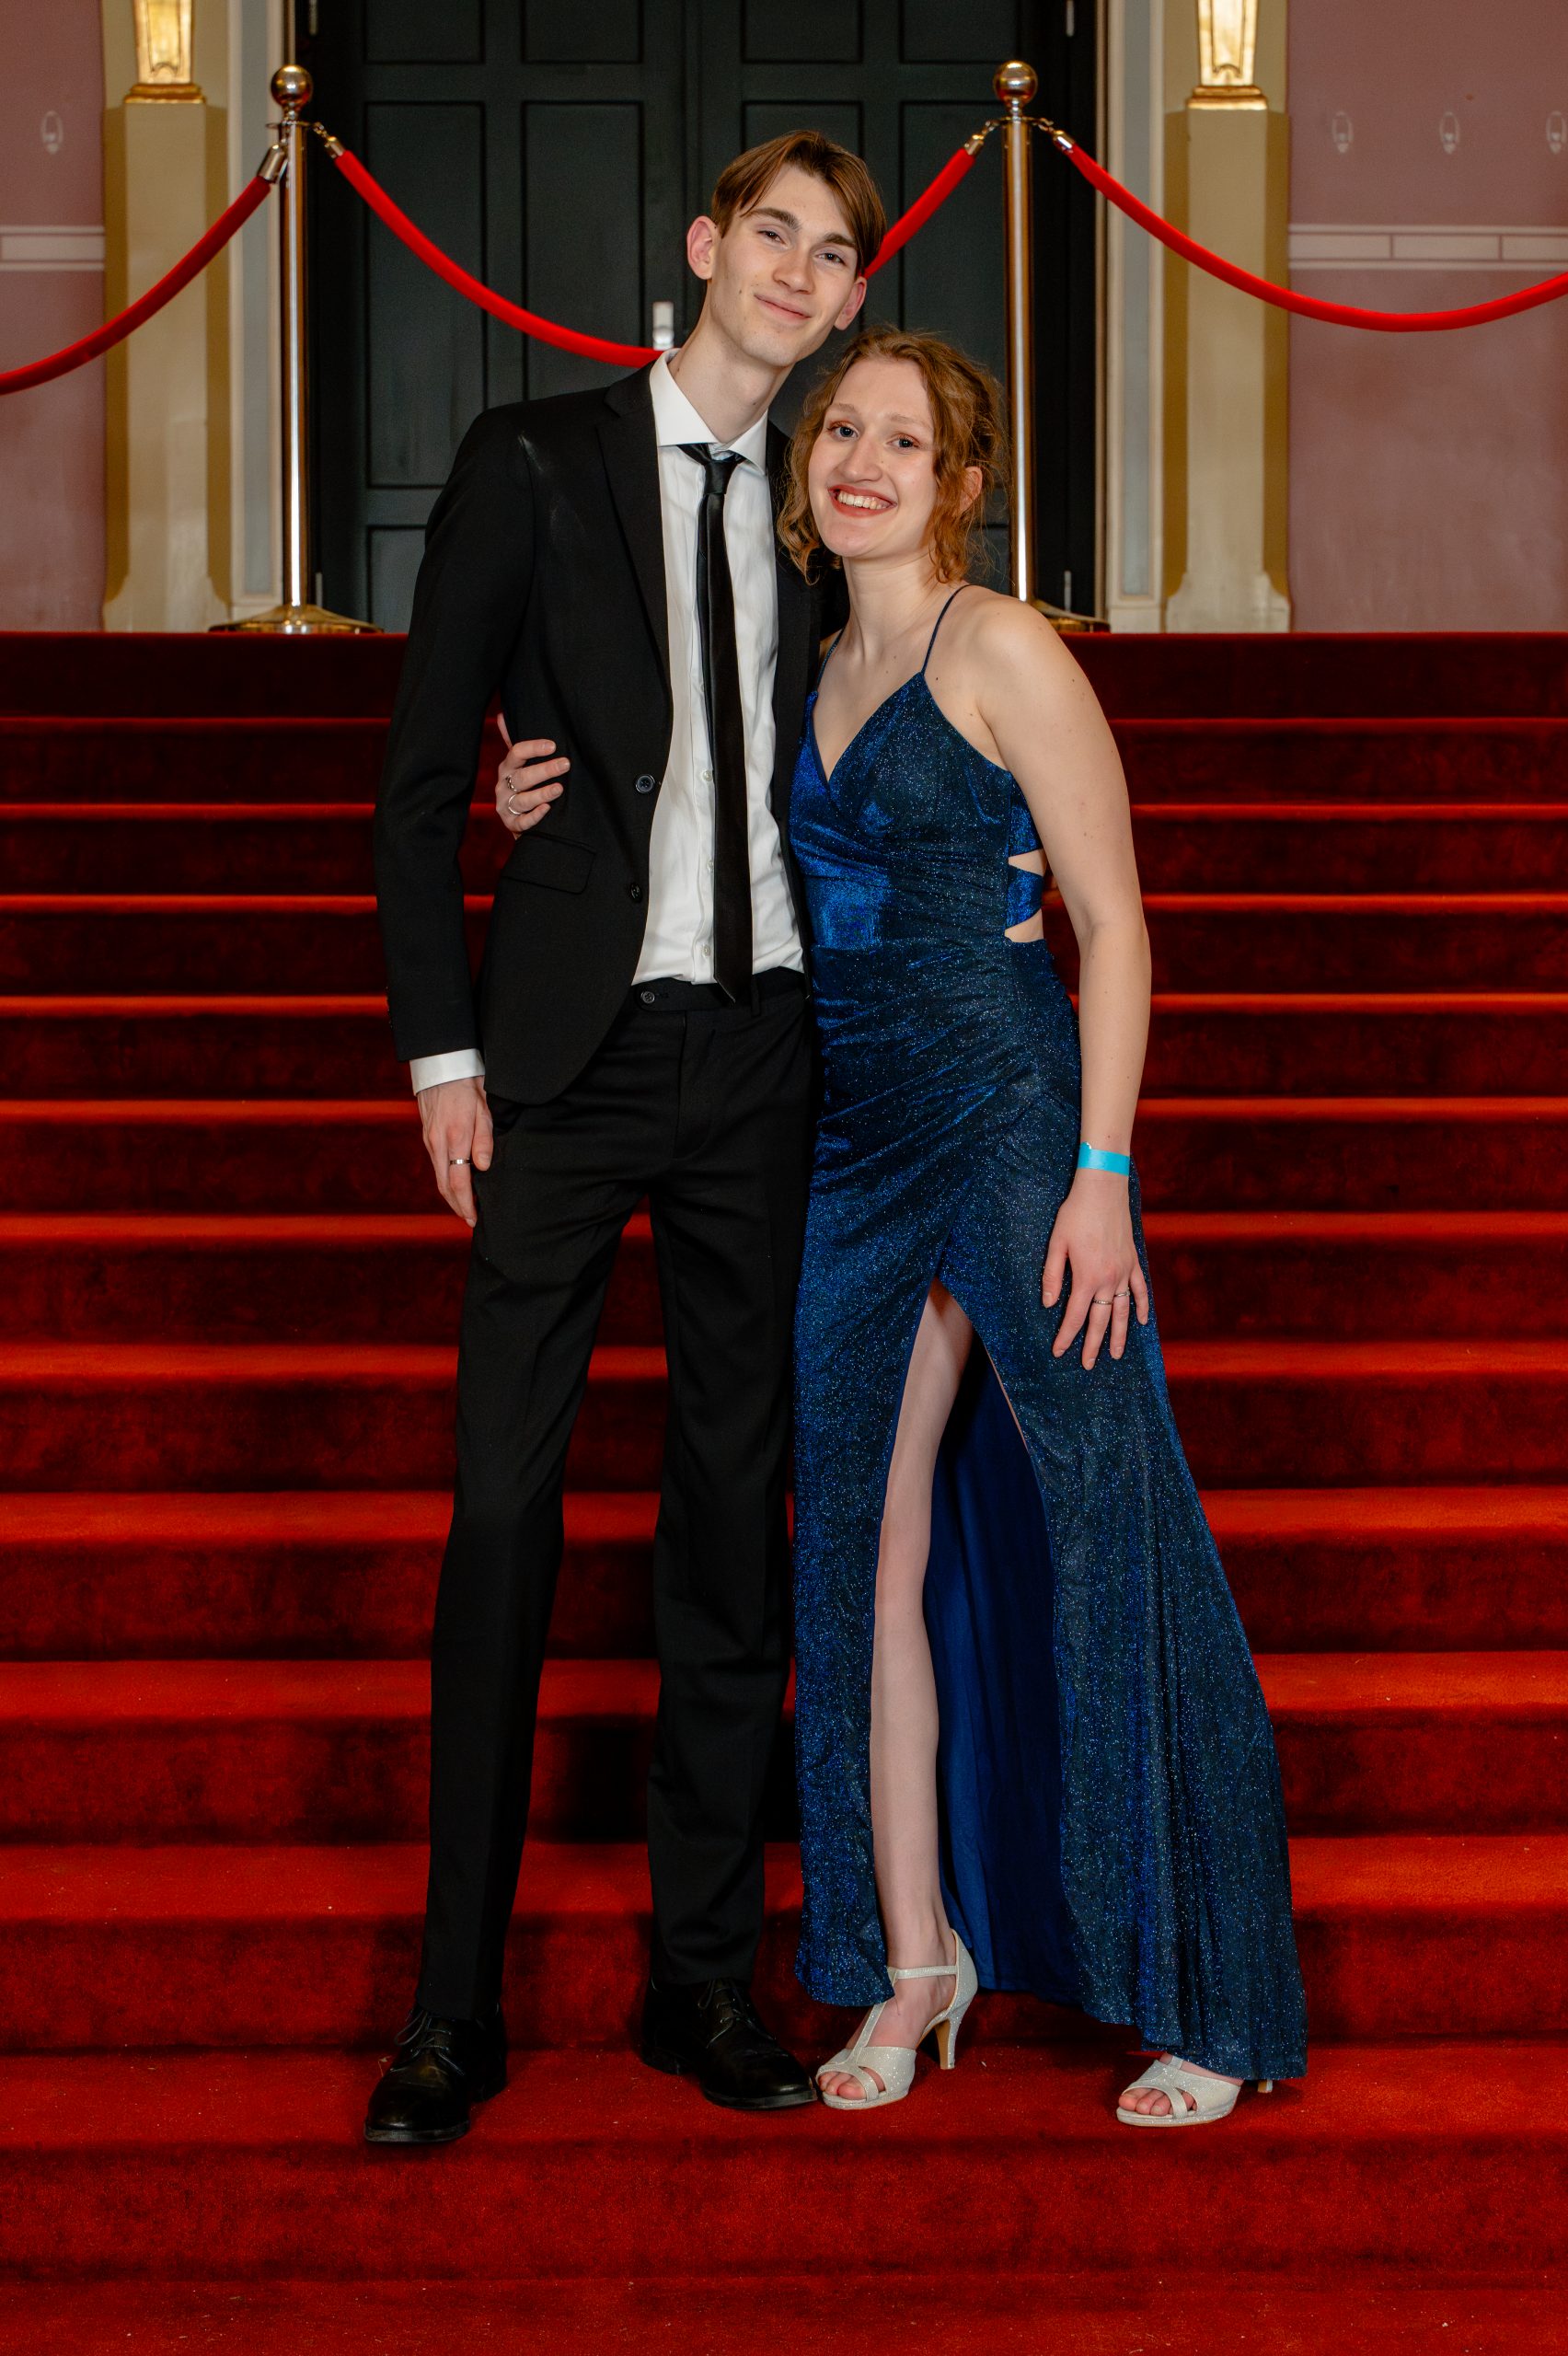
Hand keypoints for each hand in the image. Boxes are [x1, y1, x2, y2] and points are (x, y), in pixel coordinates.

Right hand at [417, 1076, 493, 1226]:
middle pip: (444, 1185)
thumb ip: (484, 1138)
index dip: (466, 1203)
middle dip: (458, 1206)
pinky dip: (446, 1180)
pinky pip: (436, 1165)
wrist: (442, 1063)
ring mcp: (430, 1139)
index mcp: (456, 1136)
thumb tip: (483, 1167)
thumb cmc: (469, 1083)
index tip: (474, 1218)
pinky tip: (457, 1185)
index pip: (458, 1180)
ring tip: (465, 1209)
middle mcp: (438, 1142)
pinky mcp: (427, 1136)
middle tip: (471, 1221)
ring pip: (438, 1177)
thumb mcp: (485, 1107)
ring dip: (451, 1196)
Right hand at [495, 714, 567, 835]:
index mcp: (507, 768)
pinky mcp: (511, 824)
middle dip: (544, 770)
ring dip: (541, 794)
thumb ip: (514, 743)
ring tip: (559, 788)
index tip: (553, 745)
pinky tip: (547, 809)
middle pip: (522, 777)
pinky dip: (535, 816)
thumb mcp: (517, 765)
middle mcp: (503, 785)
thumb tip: (502, 716)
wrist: (517, 820)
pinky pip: (522, 822)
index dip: (533, 748)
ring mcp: (506, 806)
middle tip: (565, 764)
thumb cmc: (522, 787)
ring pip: (522, 800)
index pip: (516, 753)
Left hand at [1042, 1169, 1149, 1368]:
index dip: (1066, 1336)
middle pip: (1100, 1321)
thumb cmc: (1075, 1214)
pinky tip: (1141, 1322)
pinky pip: (1140, 1289)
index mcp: (1086, 1277)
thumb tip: (1050, 1304)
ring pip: (1123, 1311)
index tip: (1059, 1352)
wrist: (1103, 1189)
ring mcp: (1124, 1272)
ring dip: (1120, 1335)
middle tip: (1088, 1365)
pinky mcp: (1133, 1261)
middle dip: (1093, 1345)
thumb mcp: (1056, 1244)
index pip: (1074, 1316)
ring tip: (1116, 1355)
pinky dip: (1141, 1306)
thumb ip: (1053, 1276)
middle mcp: (1108, 1279)